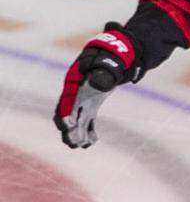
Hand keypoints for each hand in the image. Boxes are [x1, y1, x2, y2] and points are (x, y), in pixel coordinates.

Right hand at [54, 26, 140, 148]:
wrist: (111, 57)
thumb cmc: (106, 58)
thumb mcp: (105, 63)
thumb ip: (102, 73)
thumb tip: (98, 85)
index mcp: (74, 83)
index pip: (67, 100)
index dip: (67, 112)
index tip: (69, 125)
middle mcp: (75, 94)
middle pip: (68, 114)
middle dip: (69, 129)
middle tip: (74, 142)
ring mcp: (82, 101)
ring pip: (76, 121)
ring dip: (78, 133)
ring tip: (83, 145)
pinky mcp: (90, 106)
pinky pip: (87, 121)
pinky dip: (89, 131)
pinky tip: (93, 141)